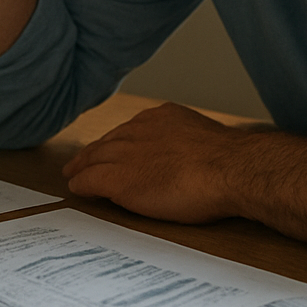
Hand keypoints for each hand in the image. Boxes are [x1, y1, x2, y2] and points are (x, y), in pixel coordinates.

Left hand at [63, 102, 306, 263]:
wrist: (231, 170)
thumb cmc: (232, 163)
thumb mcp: (207, 143)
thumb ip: (191, 146)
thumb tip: (197, 160)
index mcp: (163, 117)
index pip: (131, 129)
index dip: (118, 142)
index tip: (111, 149)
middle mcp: (140, 128)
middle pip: (108, 141)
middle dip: (94, 152)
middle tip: (80, 162)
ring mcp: (127, 152)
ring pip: (94, 158)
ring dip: (82, 167)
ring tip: (74, 175)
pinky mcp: (119, 178)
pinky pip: (90, 179)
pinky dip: (82, 184)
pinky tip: (76, 189)